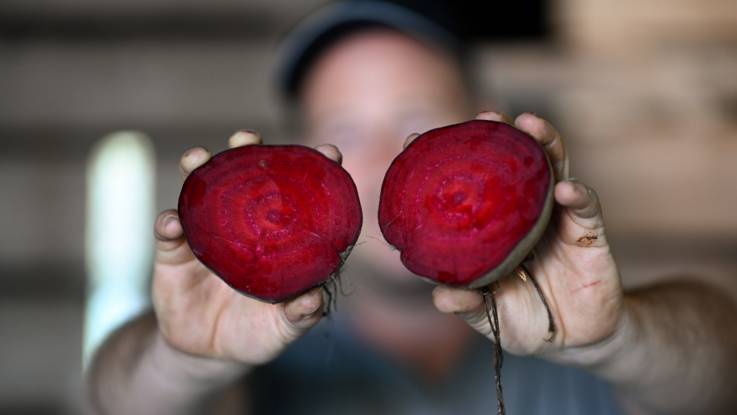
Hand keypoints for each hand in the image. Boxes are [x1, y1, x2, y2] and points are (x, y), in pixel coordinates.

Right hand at [153, 131, 342, 364]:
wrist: (206, 353)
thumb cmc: (255, 333)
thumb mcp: (281, 329)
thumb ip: (299, 316)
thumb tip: (314, 298)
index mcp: (276, 239)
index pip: (296, 198)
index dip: (312, 172)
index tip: (329, 151)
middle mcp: (242, 228)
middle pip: (245, 180)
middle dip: (247, 152)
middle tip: (247, 137)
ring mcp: (207, 236)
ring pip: (201, 194)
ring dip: (199, 170)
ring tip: (198, 158)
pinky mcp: (174, 254)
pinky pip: (168, 232)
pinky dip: (168, 223)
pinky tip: (171, 222)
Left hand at [429, 112, 623, 357]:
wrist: (574, 339)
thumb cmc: (523, 320)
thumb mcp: (489, 316)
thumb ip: (466, 305)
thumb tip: (440, 296)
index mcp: (494, 226)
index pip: (469, 185)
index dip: (446, 159)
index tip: (416, 139)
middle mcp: (522, 213)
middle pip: (512, 164)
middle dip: (501, 135)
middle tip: (487, 116)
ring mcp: (556, 217)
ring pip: (552, 169)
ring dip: (543, 143)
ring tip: (529, 125)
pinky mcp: (588, 232)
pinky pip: (586, 207)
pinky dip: (578, 194)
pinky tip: (566, 188)